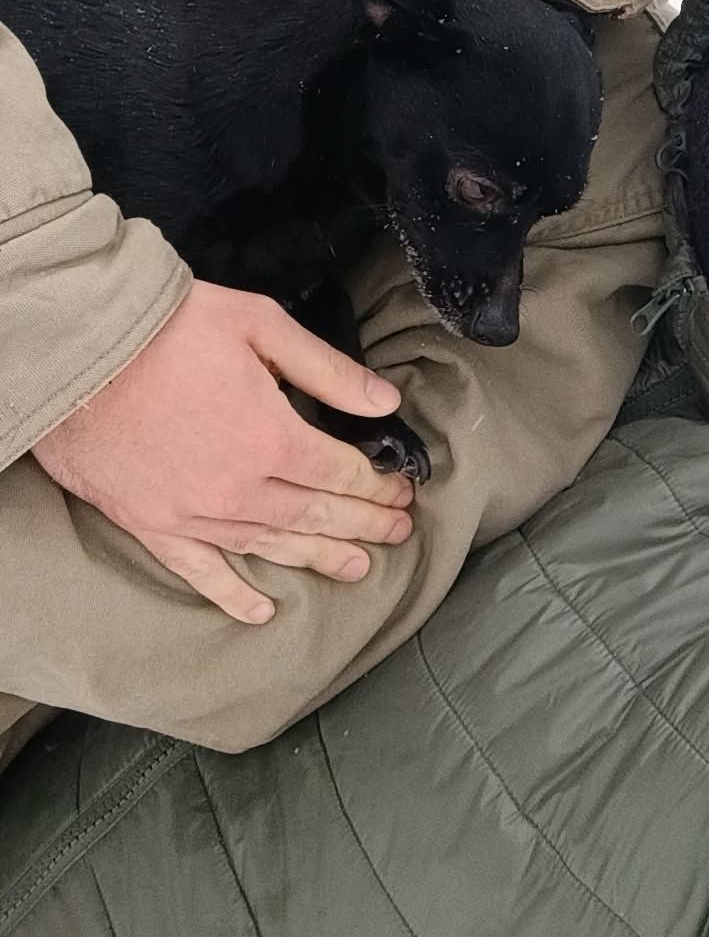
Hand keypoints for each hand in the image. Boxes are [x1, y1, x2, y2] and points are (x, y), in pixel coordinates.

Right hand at [33, 280, 414, 623]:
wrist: (79, 352)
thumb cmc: (168, 327)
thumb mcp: (259, 325)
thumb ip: (326, 369)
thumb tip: (385, 401)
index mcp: (271, 437)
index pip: (341, 472)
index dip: (377, 484)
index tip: (401, 491)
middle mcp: (240, 488)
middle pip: (315, 514)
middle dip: (364, 524)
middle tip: (398, 533)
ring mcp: (194, 514)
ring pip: (271, 546)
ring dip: (318, 558)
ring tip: (356, 567)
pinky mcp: (153, 526)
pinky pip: (201, 572)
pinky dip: (233, 595)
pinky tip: (261, 611)